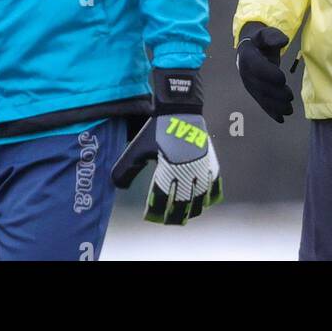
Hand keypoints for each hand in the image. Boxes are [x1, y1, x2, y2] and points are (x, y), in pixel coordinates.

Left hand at [112, 68, 221, 224]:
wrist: (180, 108)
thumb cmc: (158, 128)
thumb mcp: (138, 147)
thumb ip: (127, 168)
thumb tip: (117, 186)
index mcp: (168, 167)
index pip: (162, 197)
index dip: (157, 210)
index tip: (150, 217)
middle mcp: (187, 169)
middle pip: (183, 201)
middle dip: (175, 215)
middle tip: (169, 222)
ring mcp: (201, 166)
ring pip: (200, 196)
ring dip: (194, 208)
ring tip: (187, 216)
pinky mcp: (210, 160)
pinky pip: (214, 183)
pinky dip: (211, 195)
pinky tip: (207, 202)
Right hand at [236, 22, 294, 122]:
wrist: (249, 50)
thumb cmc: (261, 42)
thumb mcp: (266, 34)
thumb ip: (273, 36)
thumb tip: (283, 41)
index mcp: (248, 57)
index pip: (257, 68)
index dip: (269, 74)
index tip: (283, 78)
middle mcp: (246, 73)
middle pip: (261, 87)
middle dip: (276, 94)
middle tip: (290, 96)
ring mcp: (250, 85)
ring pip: (262, 98)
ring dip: (275, 106)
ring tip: (289, 110)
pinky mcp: (254, 92)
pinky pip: (262, 103)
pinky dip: (271, 112)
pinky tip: (281, 119)